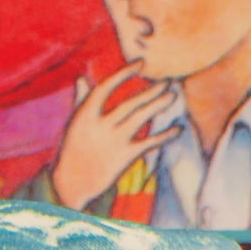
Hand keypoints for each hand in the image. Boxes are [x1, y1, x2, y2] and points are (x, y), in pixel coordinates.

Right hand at [50, 65, 180, 211]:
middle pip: (130, 103)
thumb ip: (80, 101)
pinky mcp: (125, 157)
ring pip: (141, 117)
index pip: (105, 87)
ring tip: (172, 95)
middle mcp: (100, 126)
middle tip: (167, 81)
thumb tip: (81, 79)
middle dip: (150, 91)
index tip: (140, 64)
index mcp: (85, 114)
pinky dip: (166, 135)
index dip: (123, 73)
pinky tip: (178, 128)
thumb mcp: (74, 124)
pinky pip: (150, 143)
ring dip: (159, 104)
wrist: (72, 185)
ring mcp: (114, 141)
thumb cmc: (73, 150)